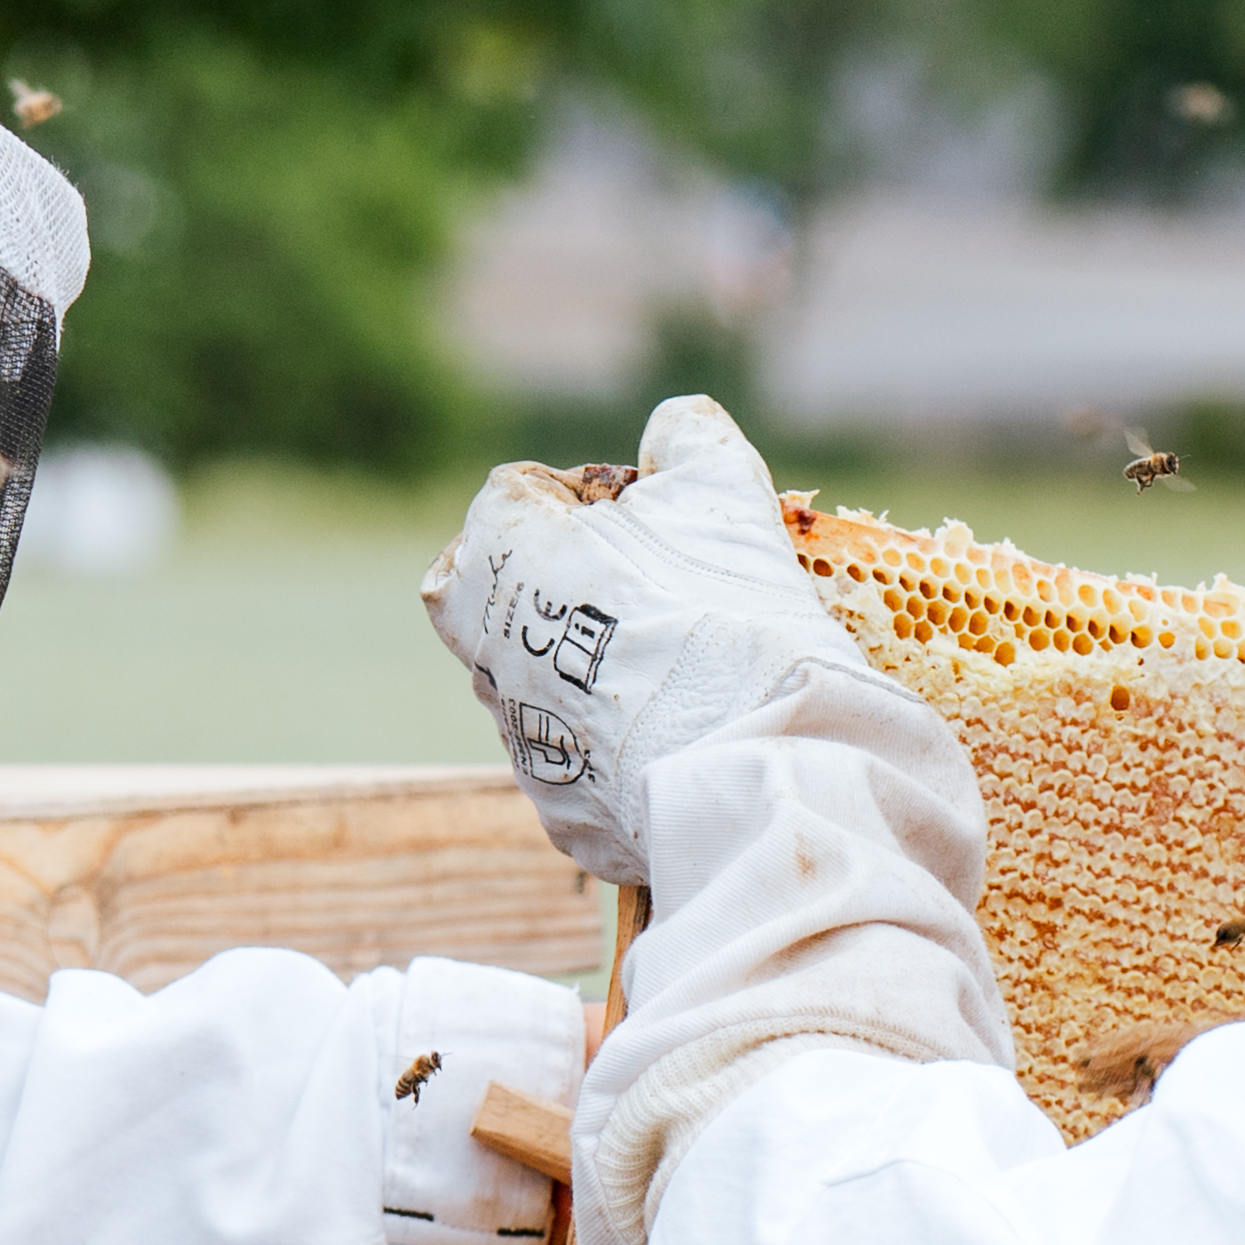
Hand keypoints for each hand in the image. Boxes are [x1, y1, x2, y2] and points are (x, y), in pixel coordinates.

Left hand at [417, 392, 859, 883]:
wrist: (759, 764)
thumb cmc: (730, 612)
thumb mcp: (721, 489)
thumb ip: (688, 437)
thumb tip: (675, 428)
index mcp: (497, 557)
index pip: (519, 497)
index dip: (591, 495)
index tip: (652, 515)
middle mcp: (485, 656)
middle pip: (525, 597)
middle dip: (586, 586)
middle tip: (666, 590)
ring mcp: (524, 747)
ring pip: (555, 686)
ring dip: (606, 670)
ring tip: (692, 670)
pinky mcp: (565, 816)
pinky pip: (594, 766)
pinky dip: (634, 750)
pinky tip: (695, 739)